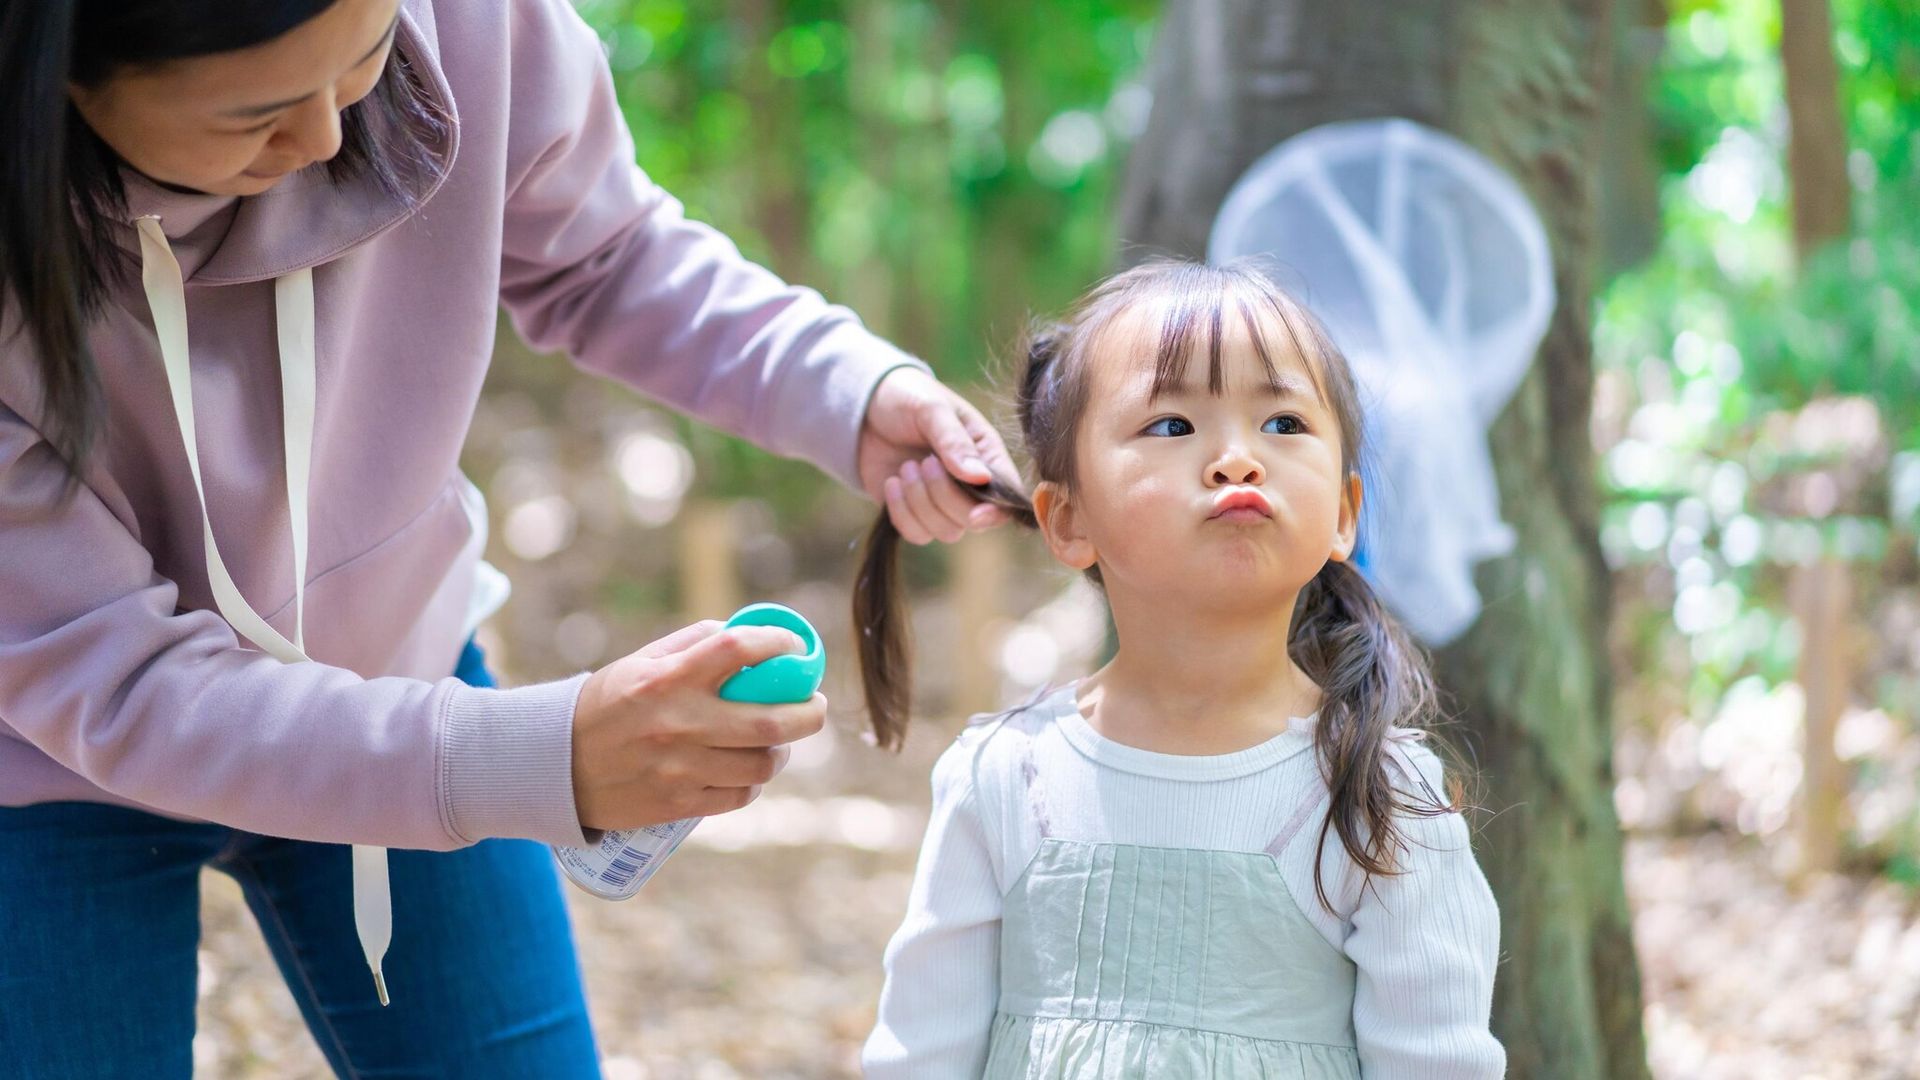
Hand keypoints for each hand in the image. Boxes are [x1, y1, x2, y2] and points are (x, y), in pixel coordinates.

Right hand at [571, 620, 825, 831]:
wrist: (553, 766)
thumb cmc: (604, 706)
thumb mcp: (638, 663)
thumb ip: (690, 645)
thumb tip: (741, 633)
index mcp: (669, 679)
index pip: (739, 649)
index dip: (779, 644)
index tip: (794, 649)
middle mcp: (679, 723)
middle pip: (771, 720)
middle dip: (809, 713)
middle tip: (815, 706)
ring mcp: (680, 768)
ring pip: (762, 764)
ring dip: (781, 751)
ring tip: (777, 742)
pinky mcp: (678, 804)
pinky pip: (739, 795)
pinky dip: (753, 782)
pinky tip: (748, 771)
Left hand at [856, 366, 1022, 544]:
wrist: (865, 406)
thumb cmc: (908, 397)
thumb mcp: (932, 409)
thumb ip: (955, 442)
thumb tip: (981, 478)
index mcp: (986, 454)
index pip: (1007, 495)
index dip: (996, 512)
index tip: (975, 513)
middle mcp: (971, 484)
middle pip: (973, 518)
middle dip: (944, 495)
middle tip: (923, 462)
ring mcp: (942, 502)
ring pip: (946, 531)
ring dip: (920, 503)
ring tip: (906, 467)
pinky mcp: (914, 513)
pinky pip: (917, 534)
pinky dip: (901, 513)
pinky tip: (892, 482)